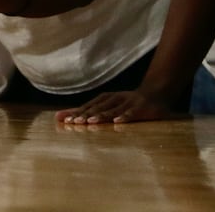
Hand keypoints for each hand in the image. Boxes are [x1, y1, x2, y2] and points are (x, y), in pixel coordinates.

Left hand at [57, 89, 181, 124]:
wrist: (156, 93)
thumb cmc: (126, 102)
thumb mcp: (106, 105)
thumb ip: (85, 111)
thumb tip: (59, 116)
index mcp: (105, 99)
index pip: (86, 106)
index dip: (74, 112)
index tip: (61, 119)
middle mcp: (114, 100)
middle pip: (96, 108)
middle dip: (84, 115)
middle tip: (73, 122)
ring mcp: (127, 103)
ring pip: (112, 110)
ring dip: (101, 116)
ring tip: (90, 122)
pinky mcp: (140, 109)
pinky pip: (131, 113)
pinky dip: (124, 117)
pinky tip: (117, 122)